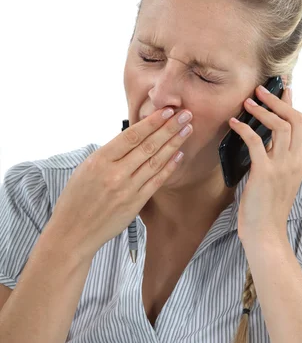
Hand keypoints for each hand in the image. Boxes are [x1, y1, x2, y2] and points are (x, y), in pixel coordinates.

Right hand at [49, 107, 192, 260]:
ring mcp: (127, 189)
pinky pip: (156, 181)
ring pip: (155, 161)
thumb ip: (109, 155)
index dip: (152, 122)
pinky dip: (169, 167)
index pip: (131, 135)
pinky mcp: (135, 203)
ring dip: (174, 144)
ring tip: (187, 130)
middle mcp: (115, 173)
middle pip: (148, 146)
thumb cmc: (76, 198)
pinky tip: (179, 154)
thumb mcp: (85, 169)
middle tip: (186, 115)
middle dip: (169, 128)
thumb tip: (133, 139)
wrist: (73, 232)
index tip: (167, 110)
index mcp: (99, 160)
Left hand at [229, 82, 301, 245]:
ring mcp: (282, 167)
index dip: (291, 104)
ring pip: (280, 126)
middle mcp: (295, 161)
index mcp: (299, 162)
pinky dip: (244, 129)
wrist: (265, 234)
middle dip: (278, 100)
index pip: (300, 125)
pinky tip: (233, 123)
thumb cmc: (265, 210)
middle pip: (295, 119)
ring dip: (262, 110)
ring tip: (247, 101)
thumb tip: (260, 141)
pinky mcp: (265, 173)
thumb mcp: (274, 180)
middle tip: (261, 89)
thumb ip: (273, 160)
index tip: (284, 88)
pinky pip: (256, 142)